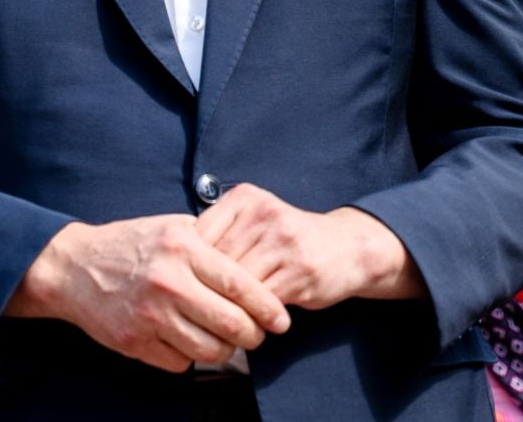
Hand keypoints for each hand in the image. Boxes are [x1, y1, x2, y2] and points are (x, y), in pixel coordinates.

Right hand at [10, 215, 289, 371]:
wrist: (74, 268)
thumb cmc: (131, 244)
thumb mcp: (173, 227)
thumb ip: (212, 242)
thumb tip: (255, 260)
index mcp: (184, 249)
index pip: (240, 285)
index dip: (267, 306)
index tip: (282, 319)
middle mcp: (169, 283)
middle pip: (230, 324)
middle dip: (253, 335)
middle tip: (257, 333)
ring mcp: (150, 316)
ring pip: (208, 350)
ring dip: (225, 350)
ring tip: (227, 340)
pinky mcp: (134, 342)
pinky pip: (179, 363)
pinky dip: (191, 357)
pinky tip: (189, 340)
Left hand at [197, 184, 423, 308]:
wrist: (348, 248)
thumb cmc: (289, 241)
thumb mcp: (255, 222)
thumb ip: (221, 235)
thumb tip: (174, 266)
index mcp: (245, 198)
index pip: (198, 236)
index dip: (187, 267)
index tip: (181, 287)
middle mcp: (264, 213)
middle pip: (215, 261)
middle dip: (204, 290)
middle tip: (193, 312)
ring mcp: (284, 241)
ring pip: (236, 284)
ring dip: (226, 307)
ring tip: (218, 322)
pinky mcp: (300, 270)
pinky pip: (261, 300)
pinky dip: (250, 316)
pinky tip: (247, 323)